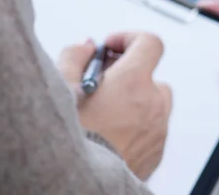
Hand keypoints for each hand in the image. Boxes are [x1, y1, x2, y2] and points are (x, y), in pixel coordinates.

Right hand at [58, 33, 171, 180]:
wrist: (76, 183)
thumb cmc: (72, 138)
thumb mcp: (61, 85)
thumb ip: (75, 56)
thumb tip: (86, 47)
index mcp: (132, 82)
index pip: (150, 43)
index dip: (129, 38)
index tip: (111, 46)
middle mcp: (152, 105)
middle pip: (152, 75)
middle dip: (129, 74)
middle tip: (102, 80)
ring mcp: (157, 132)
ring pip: (154, 104)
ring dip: (135, 100)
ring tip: (106, 110)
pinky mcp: (156, 156)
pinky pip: (153, 130)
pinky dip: (138, 125)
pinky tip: (111, 131)